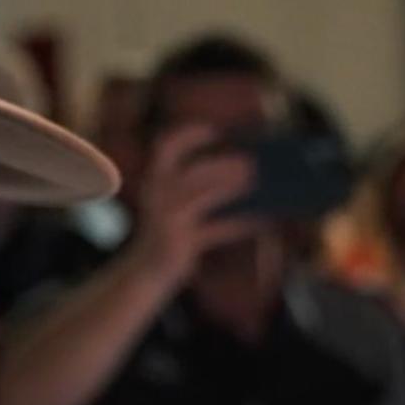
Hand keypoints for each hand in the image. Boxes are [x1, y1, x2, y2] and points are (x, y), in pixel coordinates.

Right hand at [127, 125, 262, 290]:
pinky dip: (239, 224)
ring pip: (204, 196)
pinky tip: (260, 221)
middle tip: (250, 162)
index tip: (215, 131)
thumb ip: (195, 188)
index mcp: (153, 181)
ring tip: (256, 182)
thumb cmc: (166, 234)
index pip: (166, 148)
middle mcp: (156, 196)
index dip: (189, 135)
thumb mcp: (173, 206)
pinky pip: (215, 230)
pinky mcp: (180, 242)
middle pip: (193, 172)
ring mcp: (168, 220)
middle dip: (223, 165)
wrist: (144, 273)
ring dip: (232, 187)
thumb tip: (242, 171)